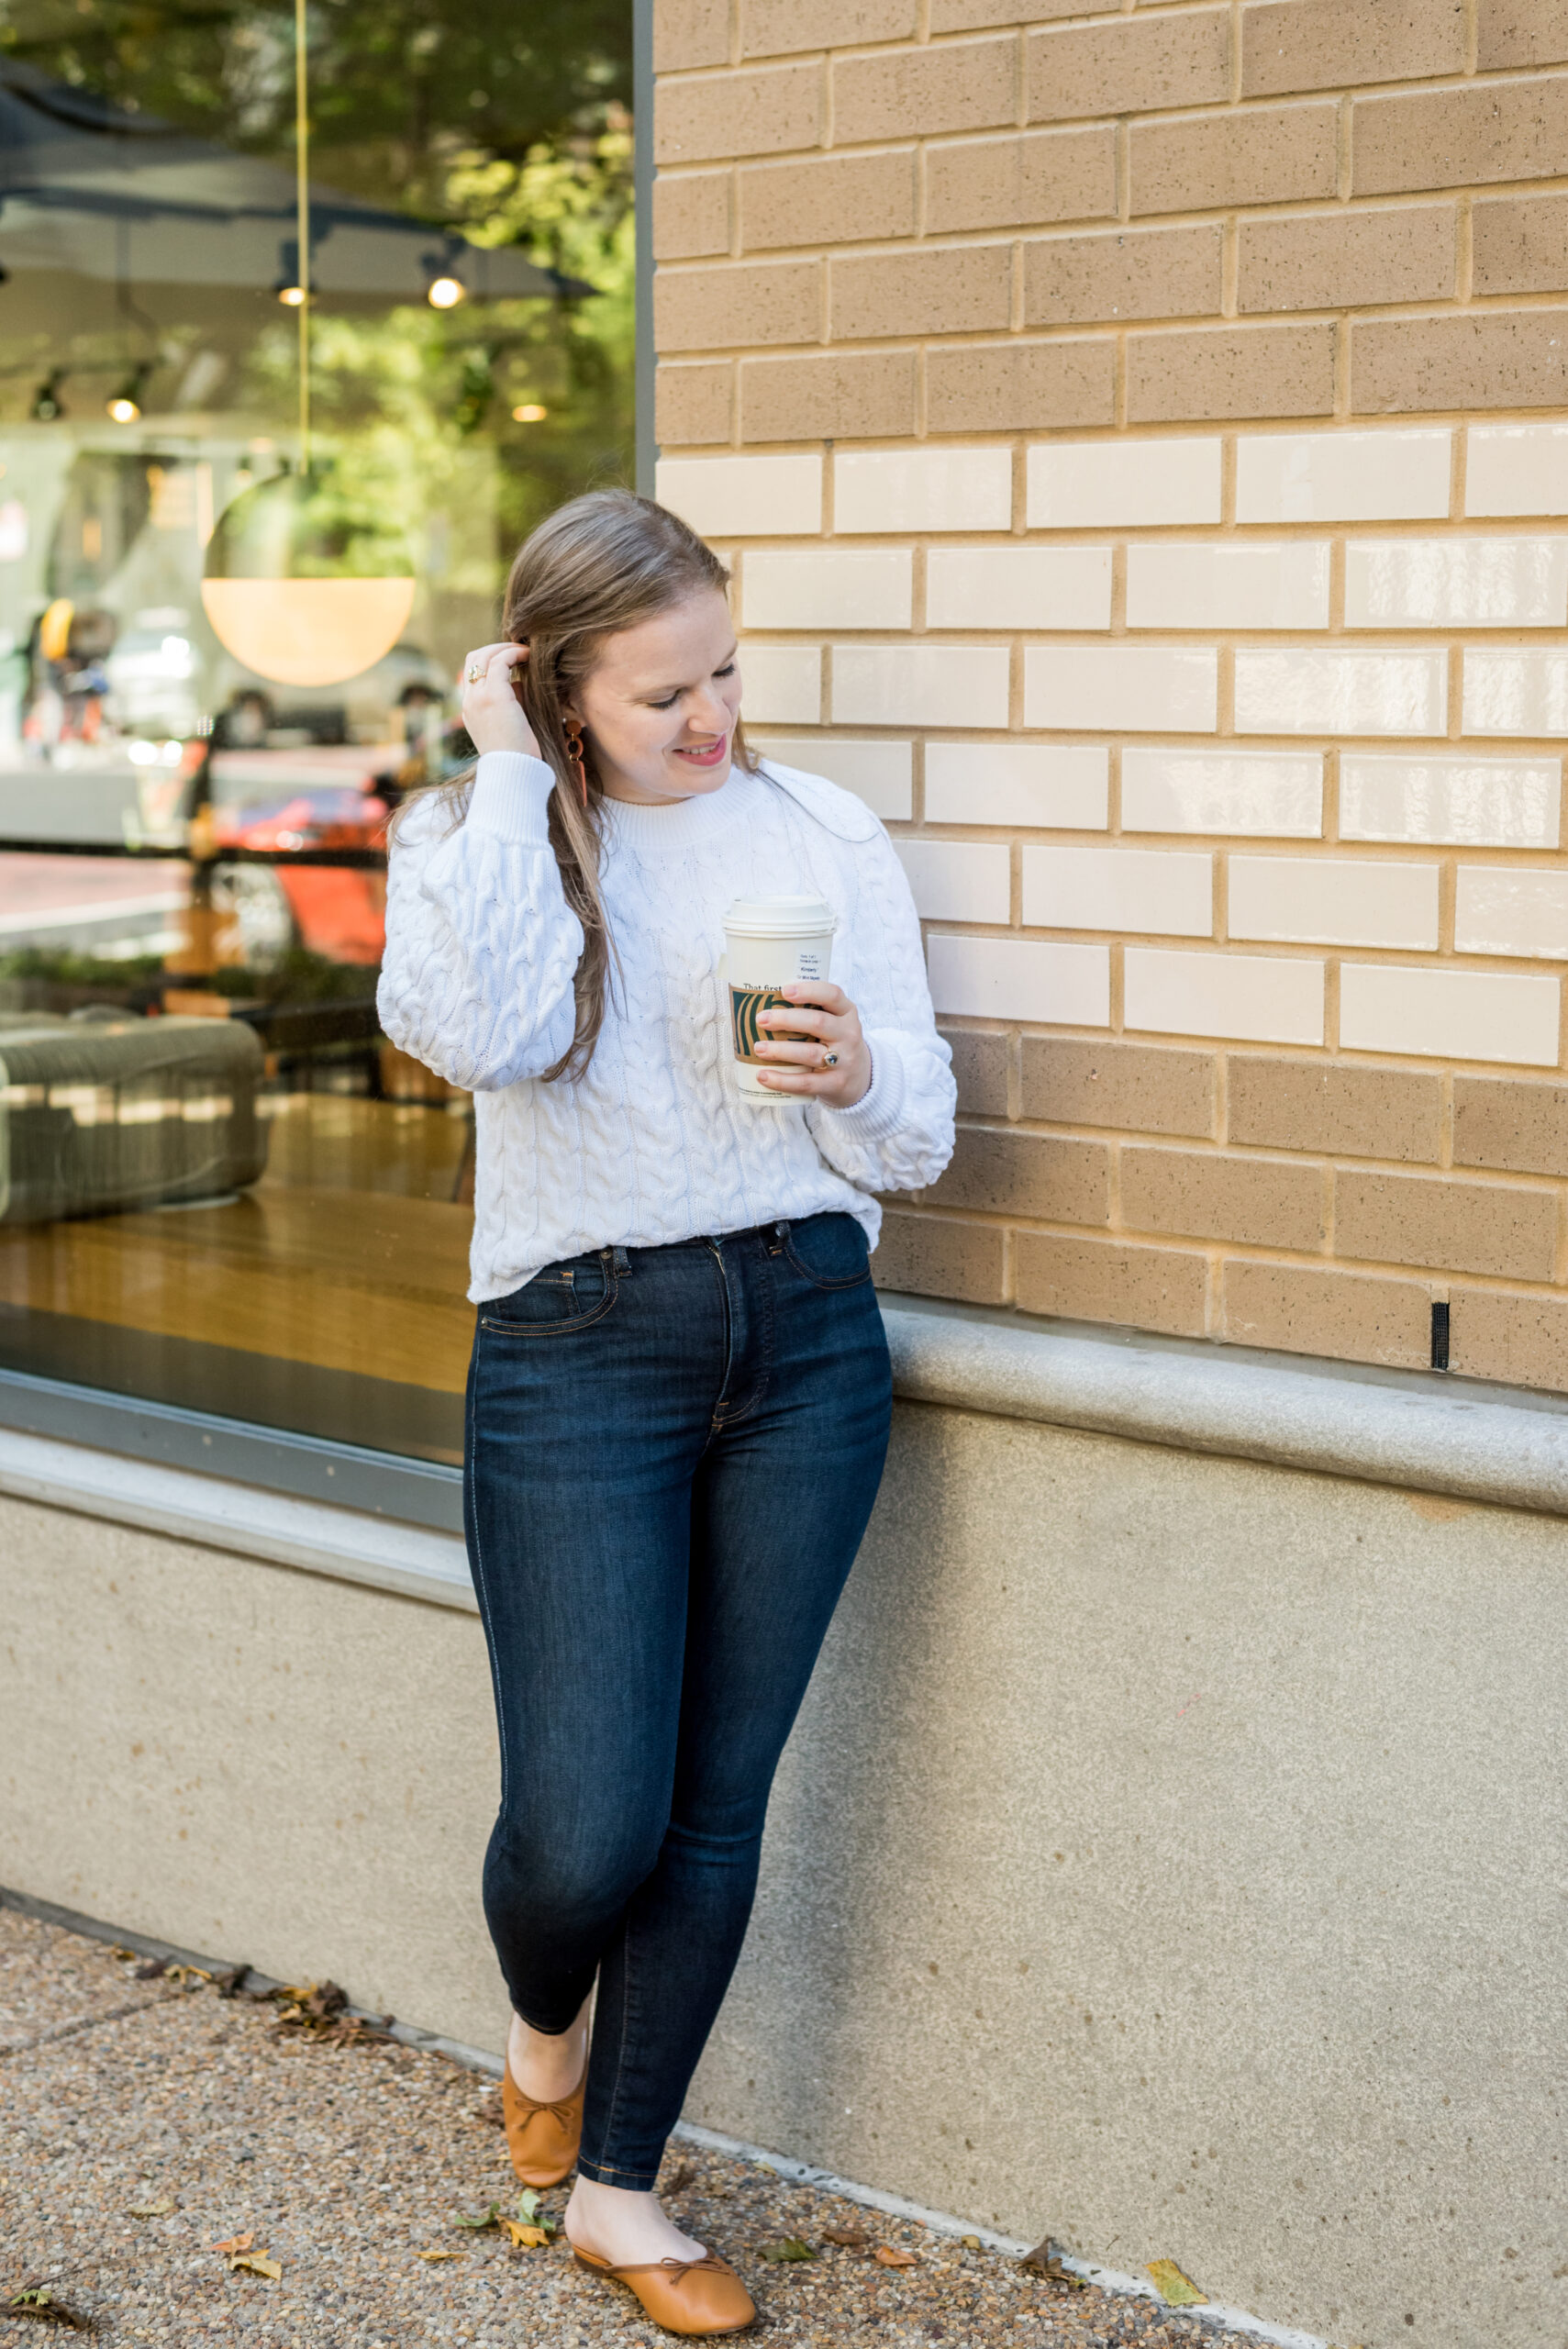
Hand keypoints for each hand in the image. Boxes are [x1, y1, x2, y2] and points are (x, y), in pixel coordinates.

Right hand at [460, 642, 538, 757]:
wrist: (514, 772)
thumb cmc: (518, 756)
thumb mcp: (510, 725)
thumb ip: (511, 703)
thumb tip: (520, 683)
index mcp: (470, 710)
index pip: (472, 673)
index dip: (491, 660)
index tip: (514, 661)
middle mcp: (470, 701)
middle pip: (474, 658)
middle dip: (496, 648)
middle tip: (520, 651)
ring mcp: (478, 697)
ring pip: (485, 655)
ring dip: (506, 648)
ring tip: (526, 651)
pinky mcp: (493, 695)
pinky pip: (500, 661)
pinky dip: (514, 653)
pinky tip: (529, 656)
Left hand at [754, 981, 871, 1108]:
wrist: (860, 1078)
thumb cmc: (834, 1042)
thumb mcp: (834, 1022)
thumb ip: (810, 1011)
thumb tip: (761, 1002)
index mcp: (846, 1013)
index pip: (833, 995)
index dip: (809, 991)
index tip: (784, 990)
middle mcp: (849, 1034)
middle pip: (818, 1023)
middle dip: (787, 1020)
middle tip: (761, 1019)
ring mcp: (845, 1061)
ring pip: (810, 1053)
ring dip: (781, 1050)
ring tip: (758, 1048)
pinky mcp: (836, 1084)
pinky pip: (807, 1082)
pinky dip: (783, 1080)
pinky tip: (763, 1076)